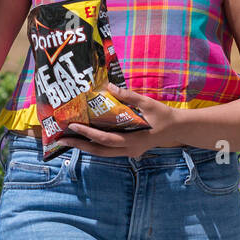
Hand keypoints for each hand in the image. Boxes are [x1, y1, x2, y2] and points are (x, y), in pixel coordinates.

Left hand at [51, 83, 182, 158]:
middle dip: (80, 146)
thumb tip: (109, 86)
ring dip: (86, 147)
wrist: (177, 129)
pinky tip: (85, 138)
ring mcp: (129, 152)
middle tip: (62, 140)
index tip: (73, 126)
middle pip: (100, 152)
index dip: (88, 134)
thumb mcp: (148, 103)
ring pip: (103, 153)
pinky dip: (96, 145)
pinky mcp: (129, 151)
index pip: (106, 139)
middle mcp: (129, 150)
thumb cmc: (163, 116)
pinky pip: (109, 150)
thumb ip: (128, 96)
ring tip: (69, 140)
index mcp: (134, 140)